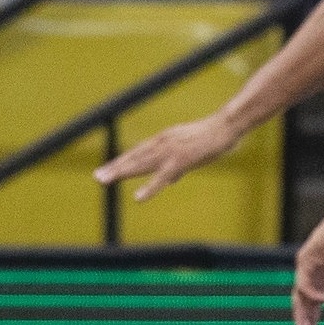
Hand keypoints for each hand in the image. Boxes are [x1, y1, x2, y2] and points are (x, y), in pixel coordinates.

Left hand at [93, 113, 238, 201]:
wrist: (226, 127)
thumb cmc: (213, 138)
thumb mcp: (192, 151)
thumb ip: (178, 167)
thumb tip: (169, 180)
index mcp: (164, 140)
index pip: (138, 152)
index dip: (122, 162)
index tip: (107, 169)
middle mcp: (162, 143)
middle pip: (135, 157)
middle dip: (115, 168)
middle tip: (97, 177)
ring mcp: (170, 152)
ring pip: (141, 164)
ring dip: (121, 172)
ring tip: (104, 180)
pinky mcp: (181, 161)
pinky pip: (162, 177)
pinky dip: (149, 188)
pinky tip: (138, 198)